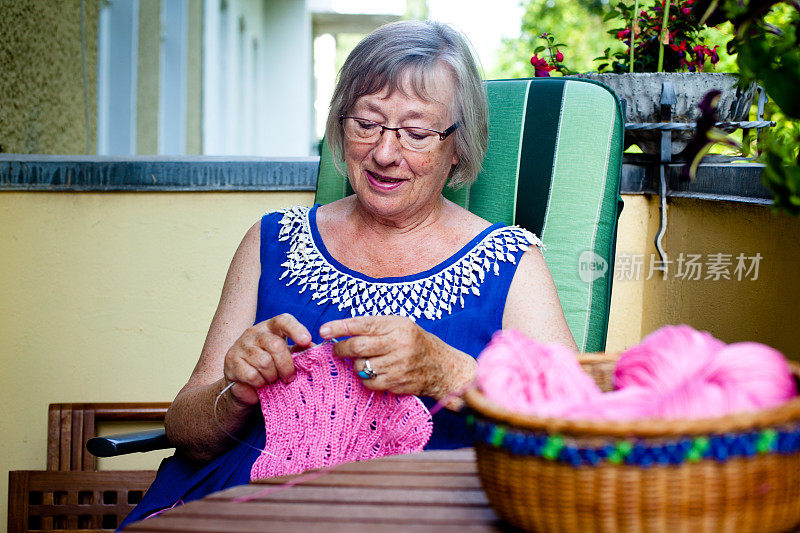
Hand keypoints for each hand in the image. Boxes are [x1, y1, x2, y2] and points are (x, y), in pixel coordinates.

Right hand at [223, 313, 311, 405]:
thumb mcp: (288, 358)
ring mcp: (240, 345)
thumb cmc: (271, 369)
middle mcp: (254, 332)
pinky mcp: (231, 361)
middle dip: (287, 366)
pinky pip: (252, 375)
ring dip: (272, 376)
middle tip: (289, 377)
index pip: (283, 321)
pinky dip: (260, 383)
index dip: (296, 329)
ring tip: (271, 379)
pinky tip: (259, 383)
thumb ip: (300, 352)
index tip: (306, 341)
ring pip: (264, 362)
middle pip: (276, 346)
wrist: (245, 387)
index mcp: (271, 327)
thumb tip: (314, 348)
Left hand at [319, 316, 475, 405]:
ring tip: (363, 361)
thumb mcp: (400, 326)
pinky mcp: (397, 383)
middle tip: (336, 350)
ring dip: (355, 365)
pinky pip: (369, 382)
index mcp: (397, 326)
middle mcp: (398, 345)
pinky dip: (366, 378)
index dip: (340, 328)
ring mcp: (398, 366)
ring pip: (361, 367)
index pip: (363, 324)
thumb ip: (374, 327)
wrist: (442, 367)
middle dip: (341, 349)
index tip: (324, 330)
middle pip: (358, 348)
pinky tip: (374, 372)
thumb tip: (341, 331)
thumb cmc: (414, 342)